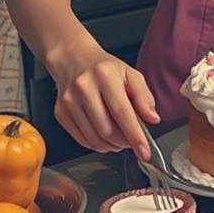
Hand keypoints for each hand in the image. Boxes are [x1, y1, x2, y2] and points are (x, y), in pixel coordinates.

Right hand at [47, 38, 158, 159]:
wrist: (74, 60)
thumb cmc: (105, 69)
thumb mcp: (131, 74)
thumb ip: (144, 97)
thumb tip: (153, 119)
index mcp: (105, 75)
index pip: (122, 112)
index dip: (135, 135)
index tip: (145, 151)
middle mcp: (84, 88)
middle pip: (107, 129)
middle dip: (124, 142)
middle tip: (133, 140)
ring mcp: (69, 102)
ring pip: (94, 138)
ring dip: (111, 146)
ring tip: (120, 139)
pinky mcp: (61, 114)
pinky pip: (82, 140)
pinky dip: (97, 145)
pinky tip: (105, 138)